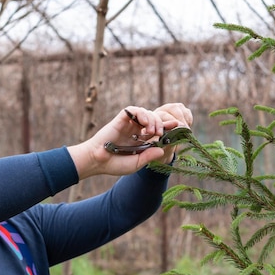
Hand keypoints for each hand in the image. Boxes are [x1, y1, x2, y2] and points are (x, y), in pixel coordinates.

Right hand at [67, 103, 192, 178]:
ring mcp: (129, 124)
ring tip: (152, 131)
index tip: (177, 128)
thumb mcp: (136, 163)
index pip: (157, 130)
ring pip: (145, 113)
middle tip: (159, 133)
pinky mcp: (121, 119)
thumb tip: (163, 149)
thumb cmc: (115, 164)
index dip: (167, 128)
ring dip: (152, 119)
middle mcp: (136, 130)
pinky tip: (144, 124)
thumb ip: (149, 156)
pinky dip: (141, 113)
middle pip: (154, 119)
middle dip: (160, 124)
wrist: (97, 160)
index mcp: (141, 140)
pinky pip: (133, 110)